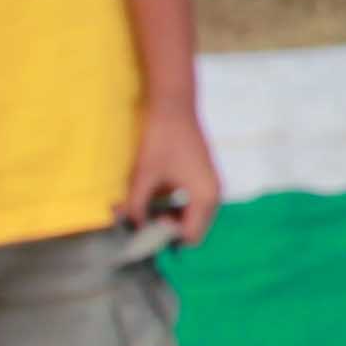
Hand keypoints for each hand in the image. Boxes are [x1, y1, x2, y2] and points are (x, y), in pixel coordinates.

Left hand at [122, 105, 223, 245]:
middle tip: (144, 222)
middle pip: (194, 229)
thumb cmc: (161, 140)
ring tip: (148, 210)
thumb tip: (130, 226)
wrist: (174, 106)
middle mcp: (214, 194)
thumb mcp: (144, 176)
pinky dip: (177, 206)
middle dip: (169, 230)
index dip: (166, 239)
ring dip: (172, 218)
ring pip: (194, 216)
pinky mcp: (204, 176)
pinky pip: (193, 203)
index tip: (143, 232)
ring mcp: (211, 184)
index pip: (190, 237)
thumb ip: (137, 207)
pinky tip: (157, 198)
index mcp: (205, 198)